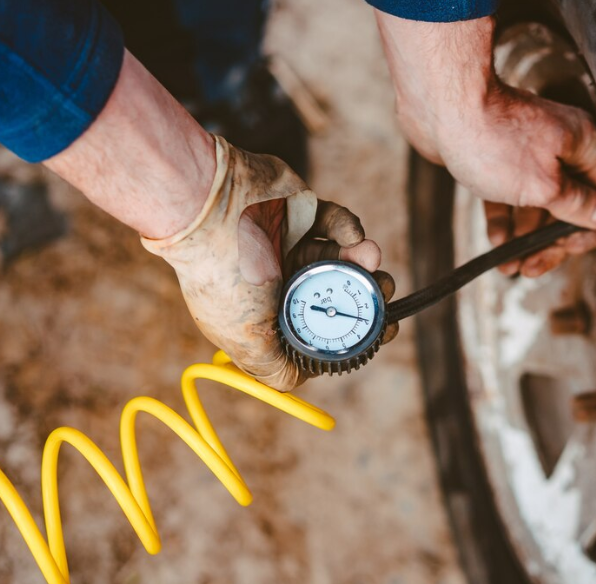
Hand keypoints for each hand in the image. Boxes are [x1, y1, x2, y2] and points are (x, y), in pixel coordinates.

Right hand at [142, 135, 396, 390]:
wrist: (211, 208)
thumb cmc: (225, 278)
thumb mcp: (247, 340)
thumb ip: (274, 368)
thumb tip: (298, 381)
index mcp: (266, 314)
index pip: (318, 329)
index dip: (351, 332)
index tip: (381, 330)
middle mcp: (279, 281)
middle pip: (336, 293)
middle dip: (366, 294)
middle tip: (384, 290)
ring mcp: (290, 245)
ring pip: (341, 258)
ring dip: (363, 262)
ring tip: (373, 260)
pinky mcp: (300, 212)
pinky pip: (335, 222)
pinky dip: (349, 229)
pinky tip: (354, 238)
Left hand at [375, 13, 595, 276]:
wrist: (440, 104)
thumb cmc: (492, 139)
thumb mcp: (542, 185)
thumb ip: (577, 204)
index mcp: (583, 146)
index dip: (591, 227)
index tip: (568, 249)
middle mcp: (561, 146)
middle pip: (570, 205)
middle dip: (552, 241)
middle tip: (532, 267)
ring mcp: (527, 152)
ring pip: (537, 203)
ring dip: (526, 237)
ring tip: (509, 267)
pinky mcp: (497, 157)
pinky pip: (508, 195)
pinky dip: (504, 219)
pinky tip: (496, 242)